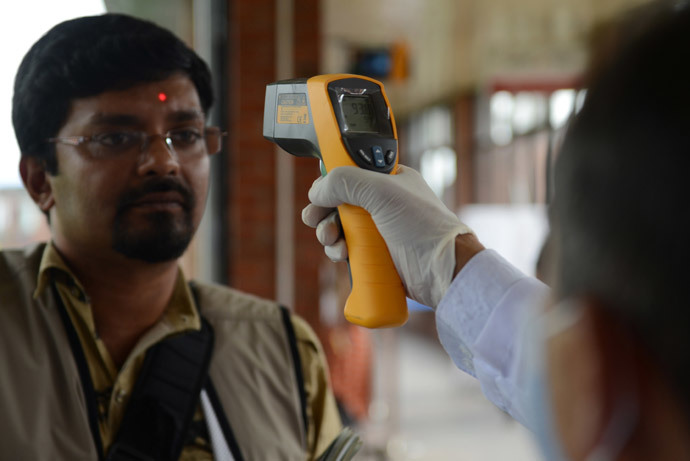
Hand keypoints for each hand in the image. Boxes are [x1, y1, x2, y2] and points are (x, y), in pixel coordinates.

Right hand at [302, 165, 475, 306]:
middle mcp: (382, 203)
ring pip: (339, 228)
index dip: (330, 181)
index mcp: (388, 180)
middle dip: (323, 211)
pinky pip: (347, 249)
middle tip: (314, 219)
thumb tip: (316, 191)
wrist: (442, 270)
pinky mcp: (376, 254)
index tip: (317, 192)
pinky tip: (342, 255)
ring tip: (332, 240)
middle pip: (338, 202)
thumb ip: (345, 182)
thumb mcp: (382, 192)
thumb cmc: (422, 226)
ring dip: (328, 234)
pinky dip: (338, 251)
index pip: (350, 172)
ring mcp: (379, 230)